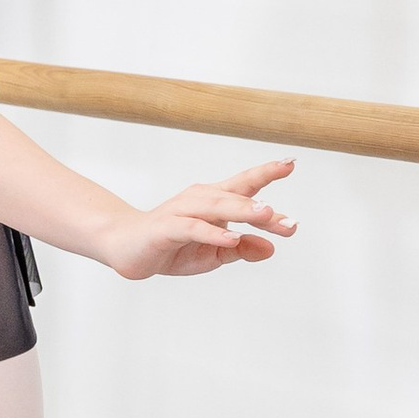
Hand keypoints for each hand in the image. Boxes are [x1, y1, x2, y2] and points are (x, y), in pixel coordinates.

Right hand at [101, 156, 296, 279]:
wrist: (126, 249)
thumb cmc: (172, 247)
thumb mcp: (214, 254)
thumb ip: (242, 249)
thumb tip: (271, 248)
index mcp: (214, 201)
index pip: (244, 184)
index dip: (267, 172)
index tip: (292, 163)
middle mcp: (199, 199)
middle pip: (236, 196)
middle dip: (263, 207)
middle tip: (288, 221)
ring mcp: (181, 211)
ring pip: (217, 207)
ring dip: (243, 210)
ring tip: (267, 215)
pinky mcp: (166, 228)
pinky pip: (192, 228)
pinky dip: (213, 233)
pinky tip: (231, 238)